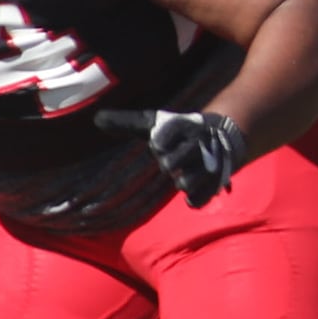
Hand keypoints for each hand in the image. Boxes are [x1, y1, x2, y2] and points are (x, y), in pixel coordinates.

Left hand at [97, 105, 247, 206]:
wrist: (220, 137)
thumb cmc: (176, 132)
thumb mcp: (154, 123)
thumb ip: (126, 122)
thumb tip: (96, 119)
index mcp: (183, 126)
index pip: (169, 133)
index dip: (162, 140)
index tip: (157, 144)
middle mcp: (198, 143)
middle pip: (175, 161)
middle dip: (171, 162)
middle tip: (169, 163)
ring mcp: (209, 163)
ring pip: (189, 181)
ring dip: (184, 182)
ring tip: (182, 177)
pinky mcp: (215, 181)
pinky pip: (200, 198)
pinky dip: (194, 199)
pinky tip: (190, 196)